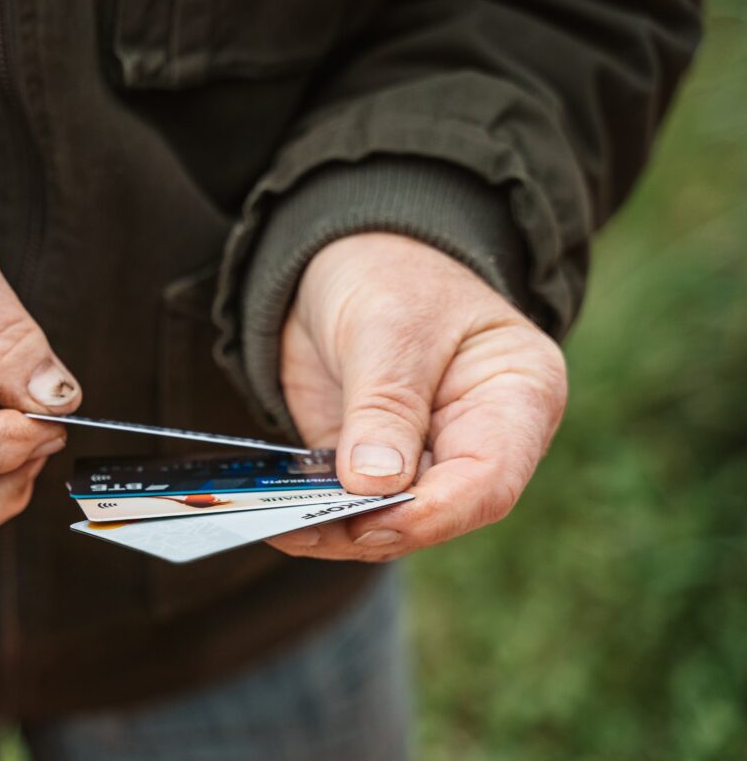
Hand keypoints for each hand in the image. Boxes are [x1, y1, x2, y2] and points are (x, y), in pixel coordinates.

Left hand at [267, 233, 565, 560]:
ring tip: (277, 524)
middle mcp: (480, 441)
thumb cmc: (391, 273)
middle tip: (305, 526)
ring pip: (391, 520)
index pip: (489, 479)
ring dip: (335, 529)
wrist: (346, 261)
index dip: (432, 511)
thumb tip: (375, 484)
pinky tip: (274, 516)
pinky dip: (315, 514)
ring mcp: (427, 460)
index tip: (372, 519)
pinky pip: (350, 506)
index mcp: (517, 398)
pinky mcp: (375, 469)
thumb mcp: (390, 324)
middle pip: (439, 511)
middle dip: (373, 527)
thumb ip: (385, 404)